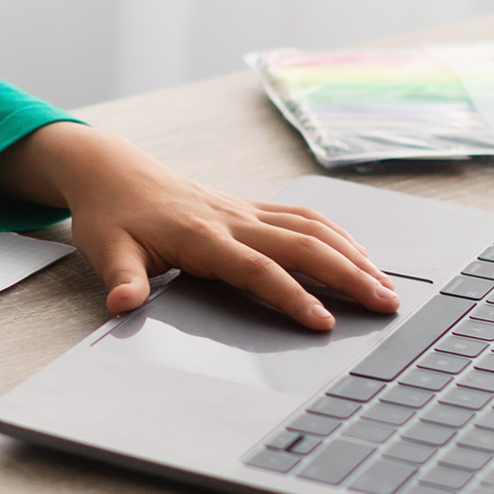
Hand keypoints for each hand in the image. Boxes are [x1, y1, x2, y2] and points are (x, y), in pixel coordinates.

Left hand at [0, 122, 397, 330]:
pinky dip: (338, 235)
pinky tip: (360, 255)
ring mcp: (245, 210)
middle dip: (348, 276)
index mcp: (202, 236)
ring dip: (353, 256)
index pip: (257, 270)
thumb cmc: (111, 215)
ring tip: (386, 286)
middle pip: (302, 247)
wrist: (114, 170)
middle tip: (387, 304)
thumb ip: (122, 279)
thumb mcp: (106, 250)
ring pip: (312, 229)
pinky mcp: (250, 206)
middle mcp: (232, 219)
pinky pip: (303, 217)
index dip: (292, 296)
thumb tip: (124, 305)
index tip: (324, 323)